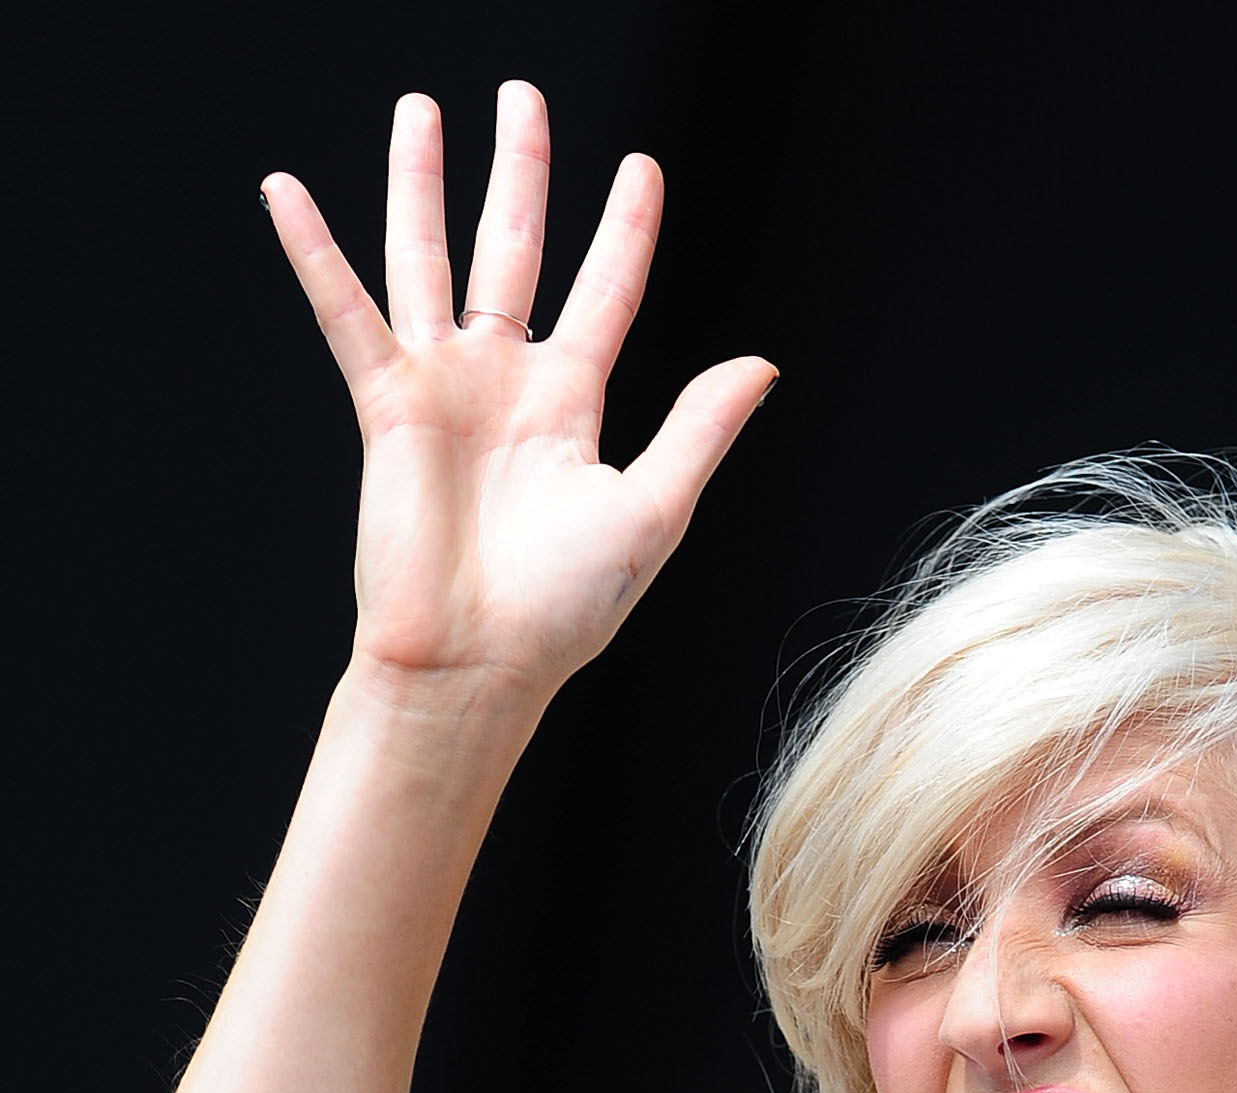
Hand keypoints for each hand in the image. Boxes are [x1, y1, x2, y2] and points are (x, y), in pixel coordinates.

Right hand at [263, 82, 773, 701]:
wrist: (476, 662)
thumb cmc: (565, 611)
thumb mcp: (654, 511)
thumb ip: (699, 428)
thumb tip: (760, 363)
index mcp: (571, 407)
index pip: (604, 292)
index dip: (624, 229)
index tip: (640, 167)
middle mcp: (505, 384)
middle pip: (515, 248)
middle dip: (519, 170)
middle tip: (521, 95)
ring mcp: (443, 388)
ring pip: (430, 257)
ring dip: (422, 182)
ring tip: (421, 109)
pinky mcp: (388, 405)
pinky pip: (346, 311)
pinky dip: (314, 252)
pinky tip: (285, 190)